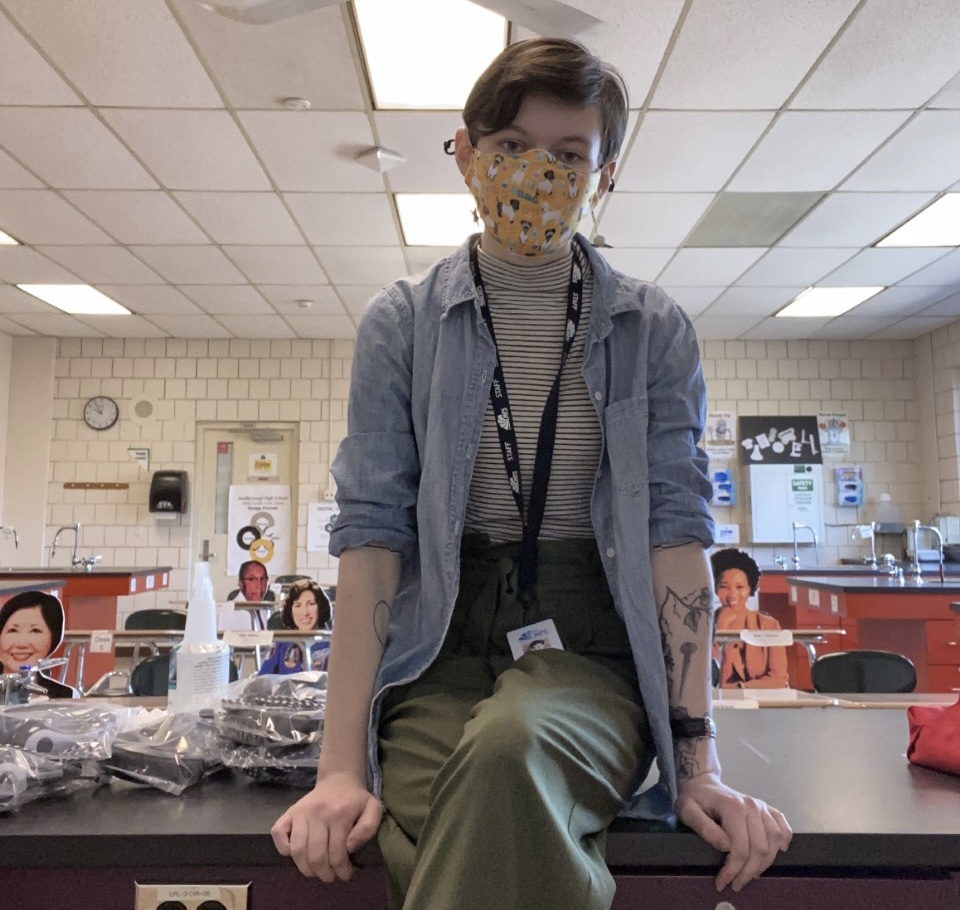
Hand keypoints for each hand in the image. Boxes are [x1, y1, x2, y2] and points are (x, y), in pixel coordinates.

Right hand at [271, 770, 383, 881]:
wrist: (339, 779)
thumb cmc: (356, 799)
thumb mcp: (373, 809)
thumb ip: (368, 828)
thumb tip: (349, 847)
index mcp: (339, 814)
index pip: (337, 854)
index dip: (342, 870)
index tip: (346, 875)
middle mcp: (317, 813)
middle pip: (316, 856)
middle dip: (324, 874)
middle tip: (331, 876)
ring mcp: (301, 812)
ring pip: (297, 850)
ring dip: (306, 868)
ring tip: (316, 871)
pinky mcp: (290, 811)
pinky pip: (278, 833)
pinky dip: (283, 848)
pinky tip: (296, 854)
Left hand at [676, 772, 791, 892]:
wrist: (703, 784)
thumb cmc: (694, 799)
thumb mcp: (688, 811)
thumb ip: (703, 827)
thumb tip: (724, 846)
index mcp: (732, 807)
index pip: (740, 847)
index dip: (733, 869)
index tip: (723, 882)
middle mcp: (751, 806)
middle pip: (760, 848)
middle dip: (749, 872)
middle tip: (736, 884)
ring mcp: (761, 806)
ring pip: (775, 841)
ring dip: (765, 863)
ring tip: (750, 873)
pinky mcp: (766, 809)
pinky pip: (783, 826)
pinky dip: (784, 841)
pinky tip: (777, 852)